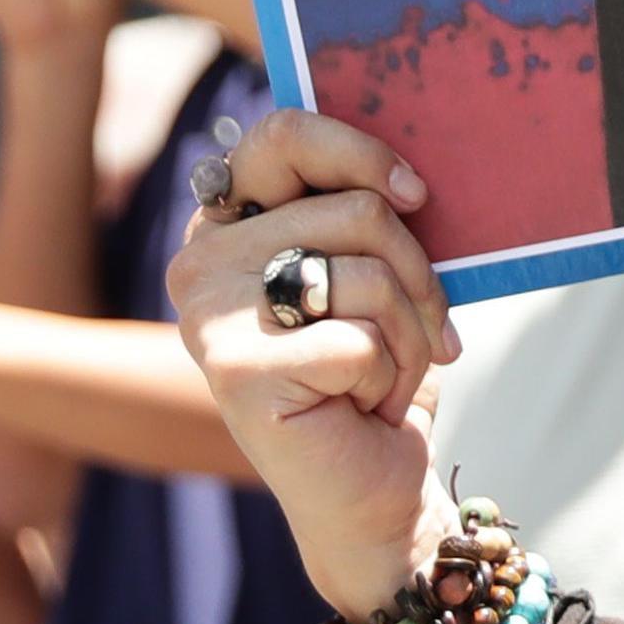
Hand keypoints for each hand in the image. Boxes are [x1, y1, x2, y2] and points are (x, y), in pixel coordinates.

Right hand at [168, 109, 456, 618]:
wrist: (370, 488)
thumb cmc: (373, 368)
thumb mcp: (371, 270)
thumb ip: (362, 211)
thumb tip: (409, 169)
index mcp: (228, 222)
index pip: (282, 135)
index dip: (360, 151)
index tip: (416, 193)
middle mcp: (200, 262)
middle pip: (355, 209)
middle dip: (416, 271)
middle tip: (422, 324)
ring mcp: (210, 317)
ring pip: (367, 272)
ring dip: (410, 331)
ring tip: (385, 372)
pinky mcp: (236, 372)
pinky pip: (361, 339)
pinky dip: (390, 376)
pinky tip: (363, 406)